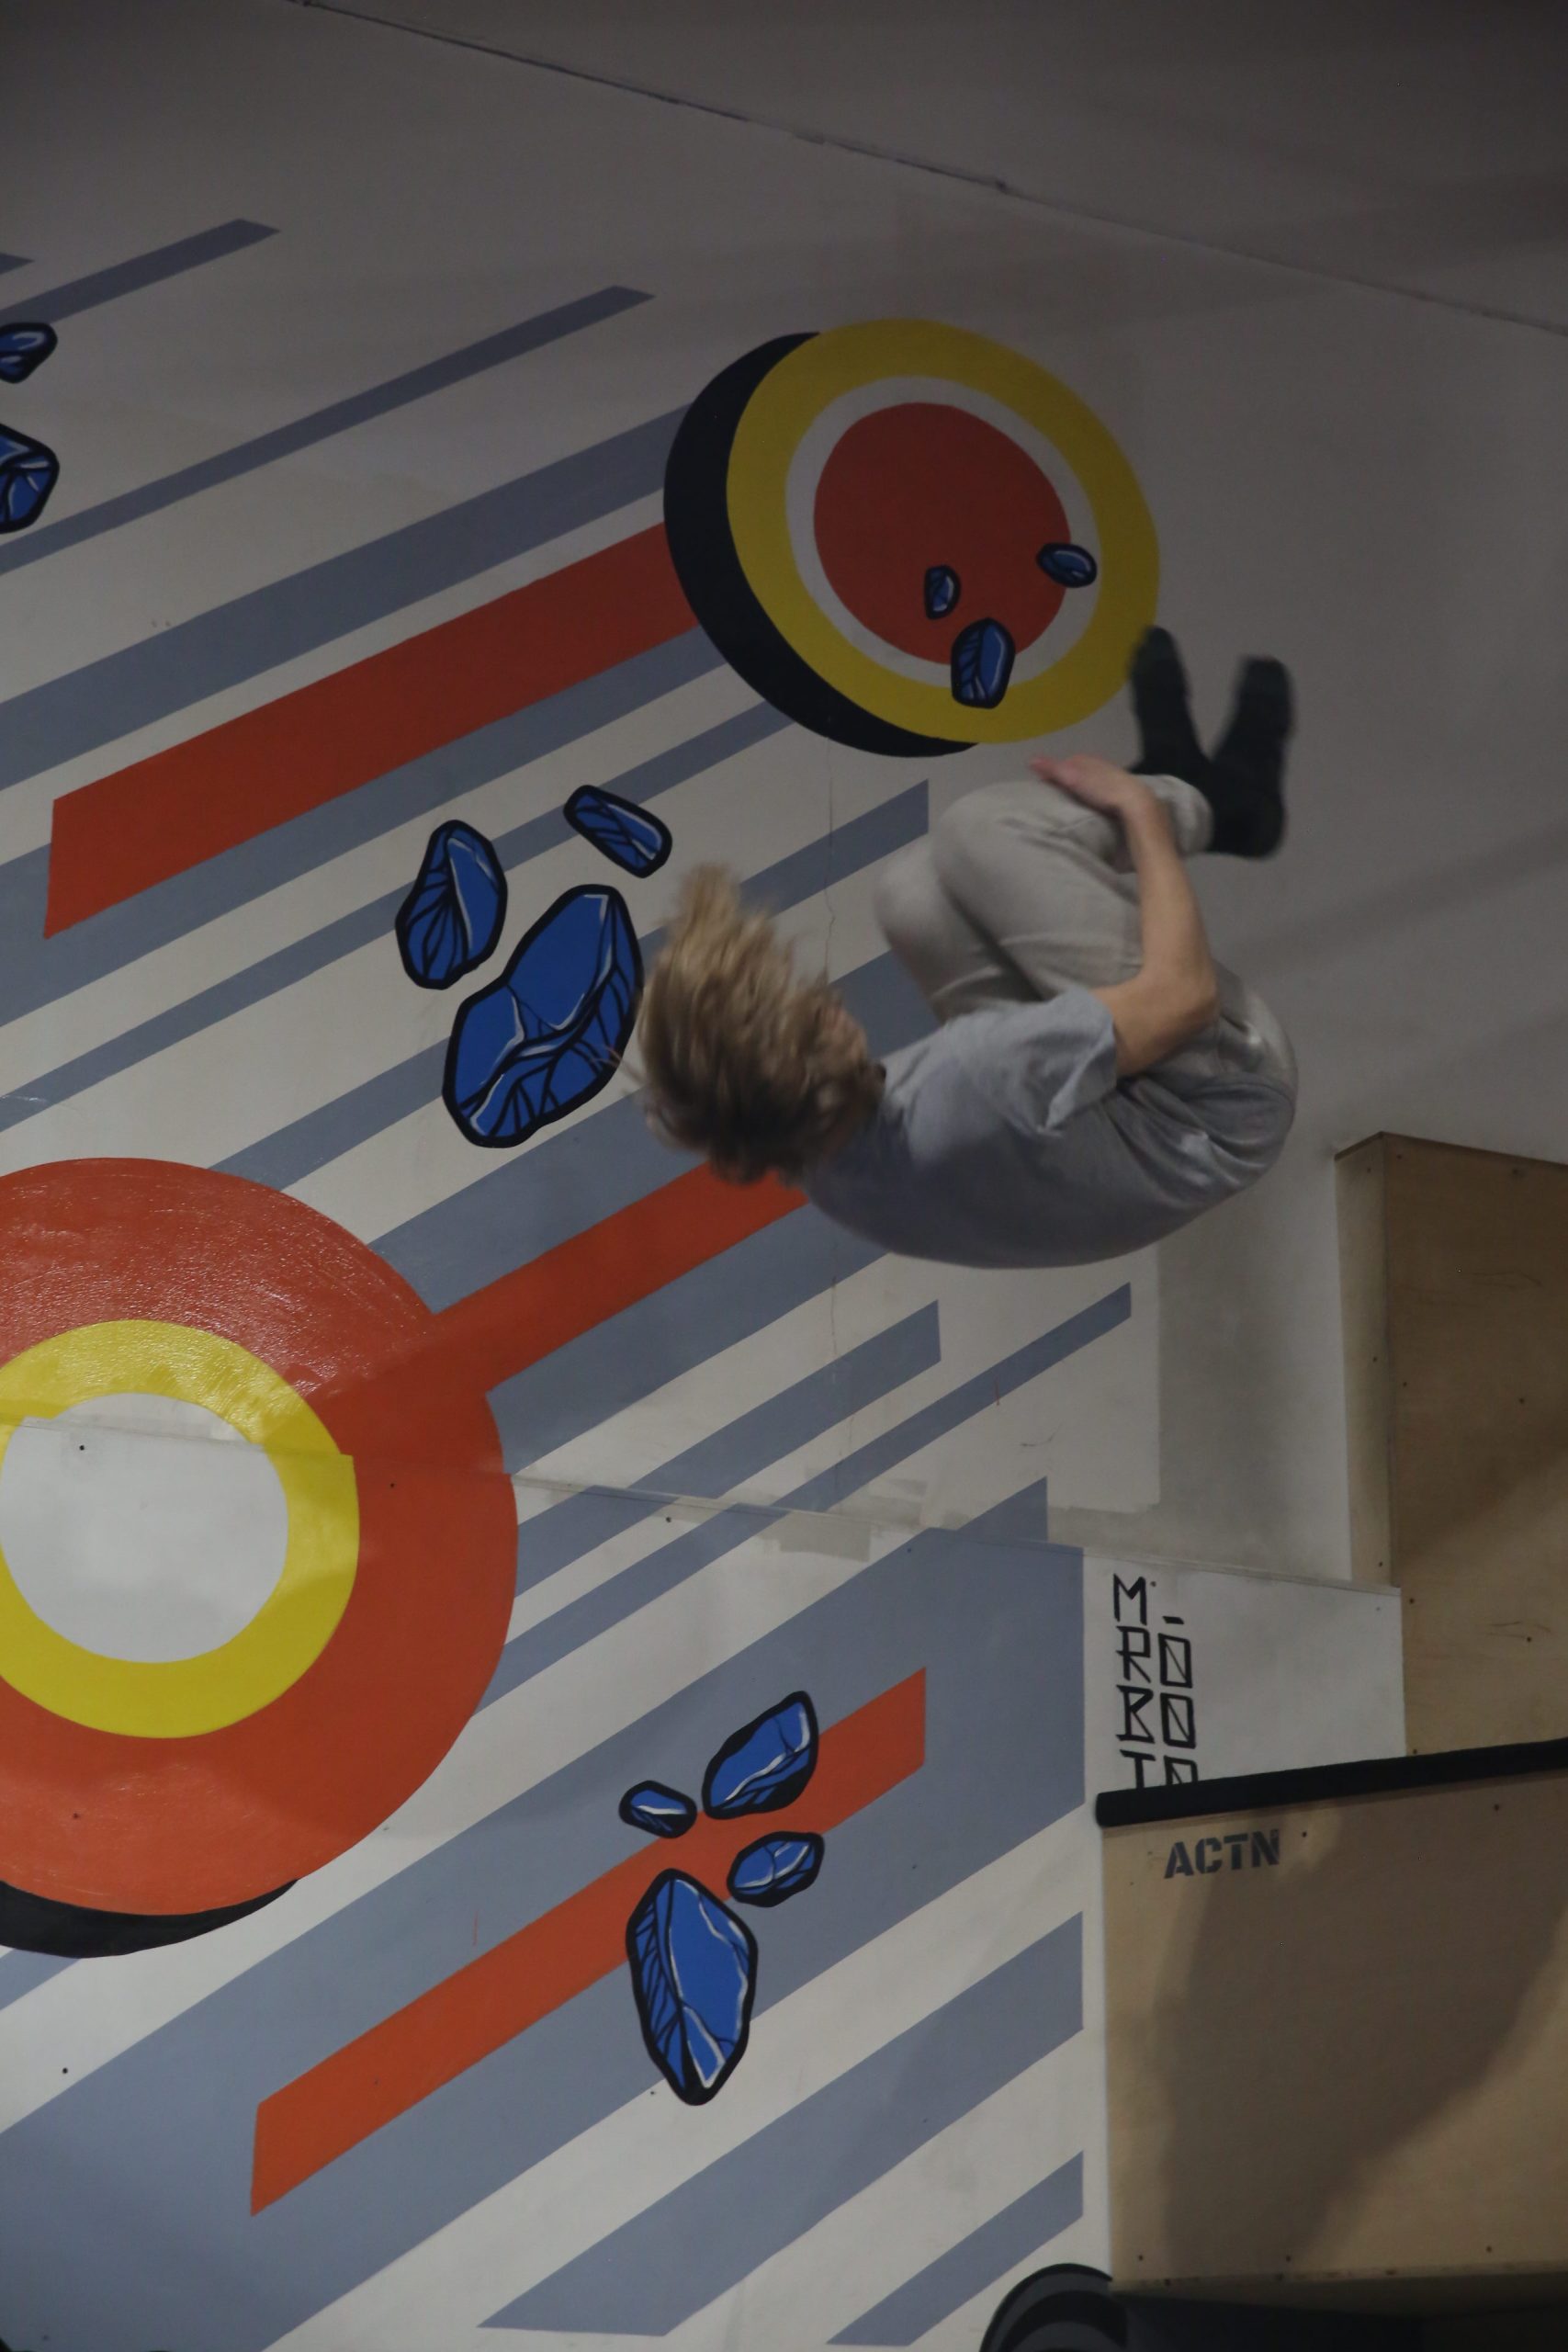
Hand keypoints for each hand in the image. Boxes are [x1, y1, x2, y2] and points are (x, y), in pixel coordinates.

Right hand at [1030, 753, 1155, 820]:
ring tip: (1073, 806)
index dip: (1055, 774)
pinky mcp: (1123, 795)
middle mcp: (1101, 766)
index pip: (1067, 764)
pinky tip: (1094, 809)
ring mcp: (1114, 780)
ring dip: (1084, 791)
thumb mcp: (1073, 778)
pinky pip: (1104, 793)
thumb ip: (1053, 770)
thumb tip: (1030, 760)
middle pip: (1081, 772)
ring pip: (1093, 782)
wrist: (1135, 803)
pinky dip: (1097, 798)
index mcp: (1088, 761)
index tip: (1045, 788)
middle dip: (1070, 782)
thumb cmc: (1102, 789)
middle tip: (1057, 798)